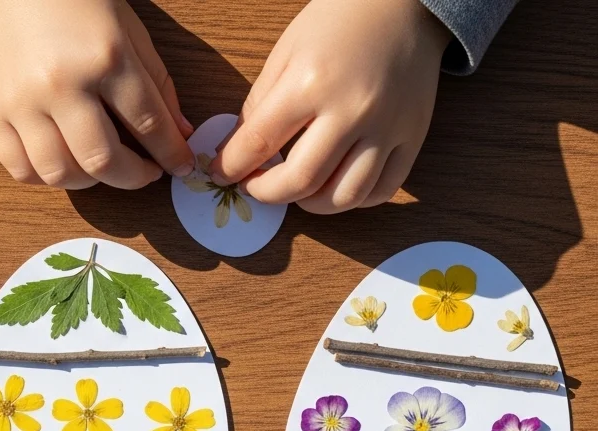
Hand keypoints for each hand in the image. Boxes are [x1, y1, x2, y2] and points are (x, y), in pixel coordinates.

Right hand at [0, 0, 194, 188]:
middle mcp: (62, 84)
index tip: (180, 167)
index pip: (148, 124)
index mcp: (105, 56)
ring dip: (88, 183)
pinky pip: (19, 168)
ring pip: (59, 173)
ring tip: (99, 168)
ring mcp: (22, 101)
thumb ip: (156, 83)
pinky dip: (44, 178)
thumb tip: (179, 133)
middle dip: (132, 178)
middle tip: (143, 173)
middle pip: (102, 161)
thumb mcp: (128, 29)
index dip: (170, 154)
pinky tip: (61, 164)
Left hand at [209, 0, 450, 213]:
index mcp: (310, 82)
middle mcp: (351, 110)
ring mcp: (386, 127)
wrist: (406, 0)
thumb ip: (260, 105)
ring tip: (298, 190)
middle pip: (300, 181)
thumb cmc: (341, 20)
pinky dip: (355, 200)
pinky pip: (383, 190)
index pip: (259, 144)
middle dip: (267, 193)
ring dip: (311, 205)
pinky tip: (337, 186)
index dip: (231, 168)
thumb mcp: (286, 50)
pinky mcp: (413, 135)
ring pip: (344, 197)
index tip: (222, 175)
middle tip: (257, 186)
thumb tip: (238, 152)